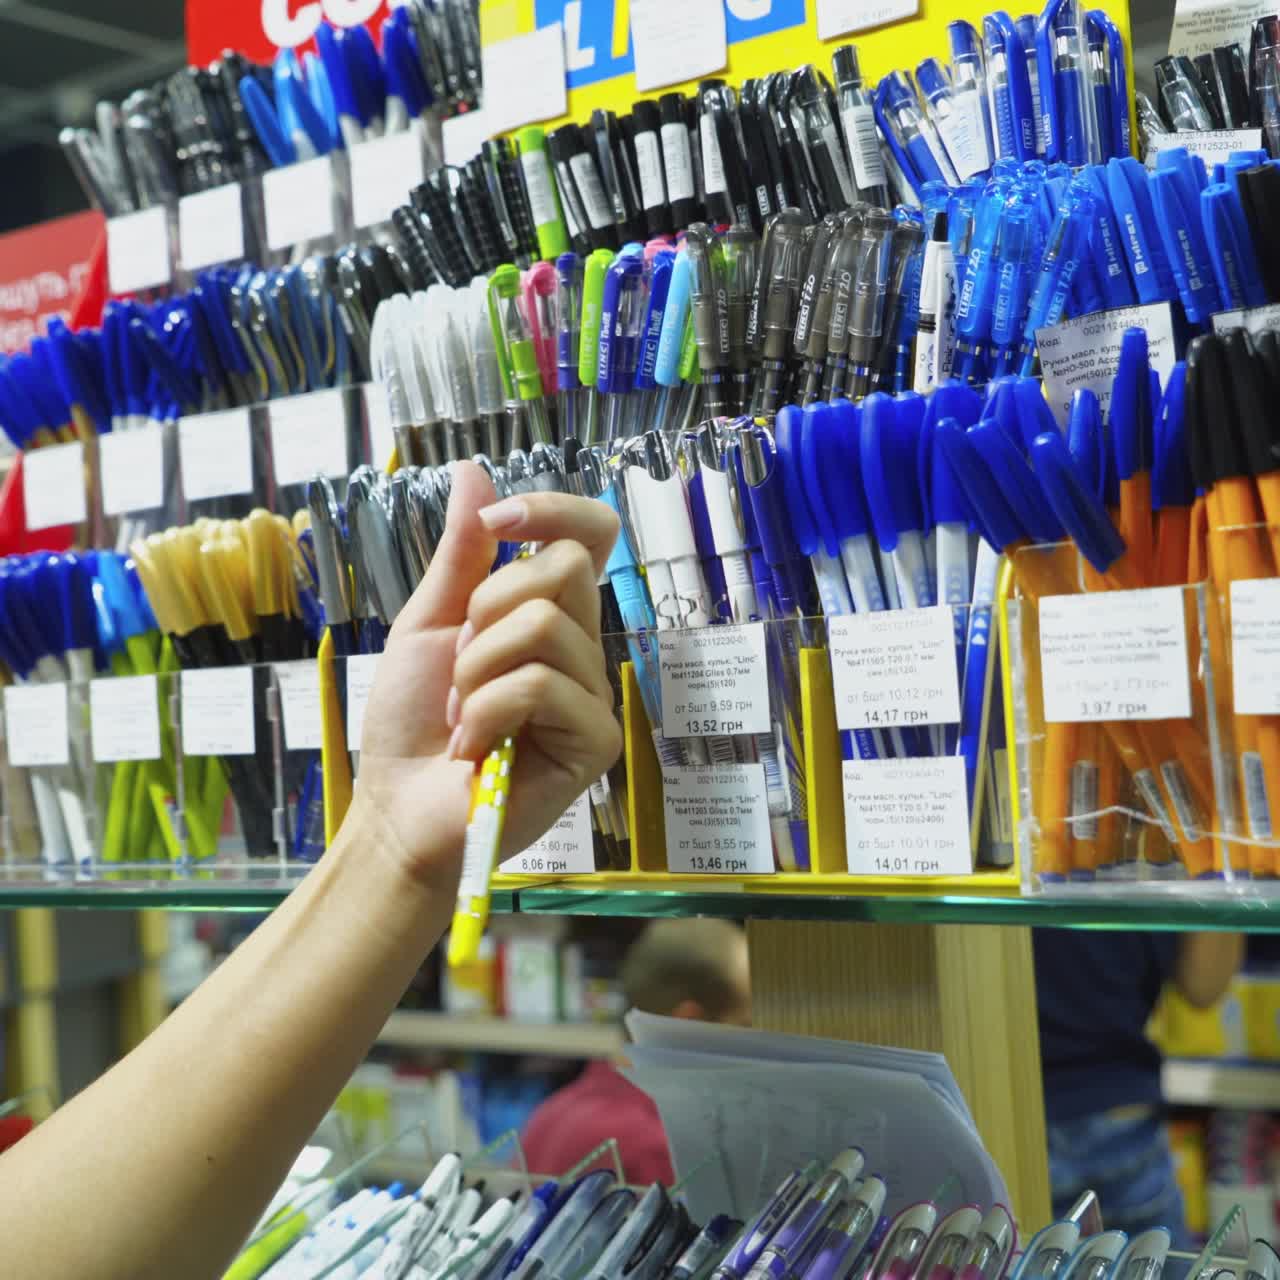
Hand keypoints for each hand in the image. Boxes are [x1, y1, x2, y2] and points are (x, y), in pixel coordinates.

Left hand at [352, 461, 621, 892]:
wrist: (399, 808)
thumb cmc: (413, 720)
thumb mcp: (428, 622)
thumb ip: (460, 554)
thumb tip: (472, 470)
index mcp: (550, 612)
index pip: (592, 533)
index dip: (551, 509)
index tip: (495, 523)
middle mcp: (582, 647)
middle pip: (566, 567)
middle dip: (487, 610)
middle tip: (459, 665)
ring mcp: (593, 695)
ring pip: (546, 627)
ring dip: (477, 671)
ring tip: (462, 715)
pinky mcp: (595, 741)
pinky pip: (542, 686)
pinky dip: (487, 712)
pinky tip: (475, 748)